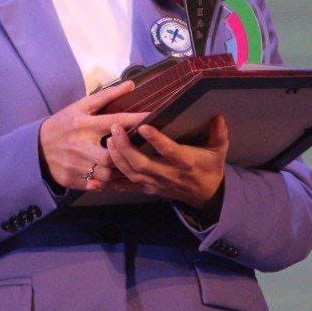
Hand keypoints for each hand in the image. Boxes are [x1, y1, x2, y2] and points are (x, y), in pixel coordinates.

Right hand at [38, 80, 137, 189]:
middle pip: (110, 156)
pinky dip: (110, 184)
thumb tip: (131, 85)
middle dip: (126, 155)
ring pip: (106, 175)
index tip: (153, 118)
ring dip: (121, 172)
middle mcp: (80, 145)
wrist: (36, 147)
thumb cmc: (63, 124)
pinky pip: (97, 185)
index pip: (114, 121)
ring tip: (133, 167)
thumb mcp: (80, 106)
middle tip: (142, 151)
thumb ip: (106, 96)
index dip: (135, 121)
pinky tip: (120, 180)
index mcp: (83, 123)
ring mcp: (75, 165)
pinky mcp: (73, 180)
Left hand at [104, 114, 228, 211]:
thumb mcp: (219, 150)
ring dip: (116, 159)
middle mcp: (168, 174)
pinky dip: (108, 185)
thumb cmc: (210, 166)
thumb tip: (218, 115)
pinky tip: (92, 181)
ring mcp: (155, 184)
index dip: (157, 140)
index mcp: (186, 162)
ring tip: (106, 141)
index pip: (170, 151)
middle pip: (143, 164)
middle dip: (126, 148)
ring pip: (131, 175)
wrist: (206, 195)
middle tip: (114, 128)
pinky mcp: (146, 189)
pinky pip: (125, 188)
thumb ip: (219, 133)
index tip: (143, 126)